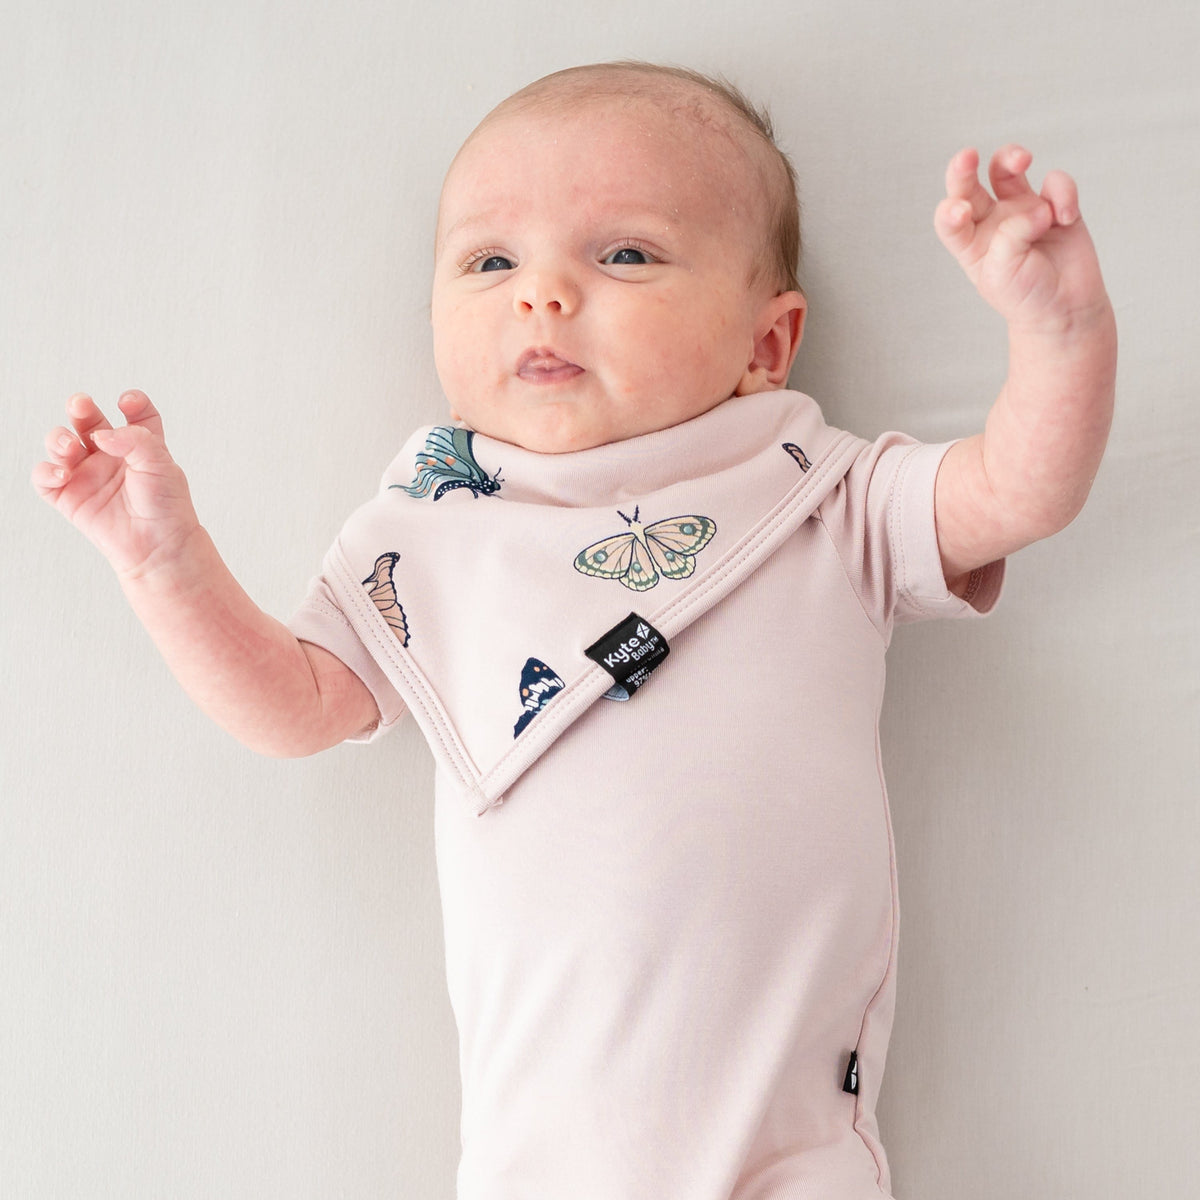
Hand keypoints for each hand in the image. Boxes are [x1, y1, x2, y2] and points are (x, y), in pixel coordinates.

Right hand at [32, 391, 201, 578]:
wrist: (159, 546)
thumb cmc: (166, 507)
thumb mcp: (161, 464)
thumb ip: (135, 439)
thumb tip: (103, 434)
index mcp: (140, 445)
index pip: (135, 415)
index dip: (132, 403)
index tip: (128, 402)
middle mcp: (111, 456)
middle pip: (89, 421)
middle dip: (80, 408)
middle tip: (81, 405)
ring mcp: (88, 474)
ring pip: (61, 443)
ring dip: (59, 438)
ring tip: (71, 447)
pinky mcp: (70, 497)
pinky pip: (45, 478)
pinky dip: (46, 472)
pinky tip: (61, 473)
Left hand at [934, 145, 1108, 333]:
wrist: (1065, 308)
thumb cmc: (1025, 295)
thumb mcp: (1003, 273)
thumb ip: (1010, 236)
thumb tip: (1037, 207)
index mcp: (969, 242)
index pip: (949, 218)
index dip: (949, 209)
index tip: (960, 211)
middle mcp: (991, 221)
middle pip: (970, 183)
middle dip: (964, 167)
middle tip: (968, 156)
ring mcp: (1022, 209)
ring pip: (1008, 169)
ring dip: (1011, 157)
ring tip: (1022, 161)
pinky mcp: (1055, 204)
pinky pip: (1055, 183)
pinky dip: (1063, 193)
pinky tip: (1066, 218)